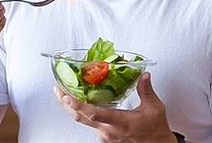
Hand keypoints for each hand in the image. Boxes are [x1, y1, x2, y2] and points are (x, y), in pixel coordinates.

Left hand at [54, 72, 176, 142]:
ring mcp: (104, 135)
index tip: (67, 97)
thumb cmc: (155, 129)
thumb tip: (144, 75)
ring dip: (72, 107)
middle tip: (57, 89)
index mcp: (120, 123)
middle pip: (80, 118)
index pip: (94, 114)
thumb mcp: (154, 108)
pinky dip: (81, 112)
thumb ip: (146, 90)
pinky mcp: (104, 136)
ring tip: (64, 92)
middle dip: (65, 103)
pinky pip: (89, 123)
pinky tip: (79, 101)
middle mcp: (108, 131)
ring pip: (82, 121)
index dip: (78, 105)